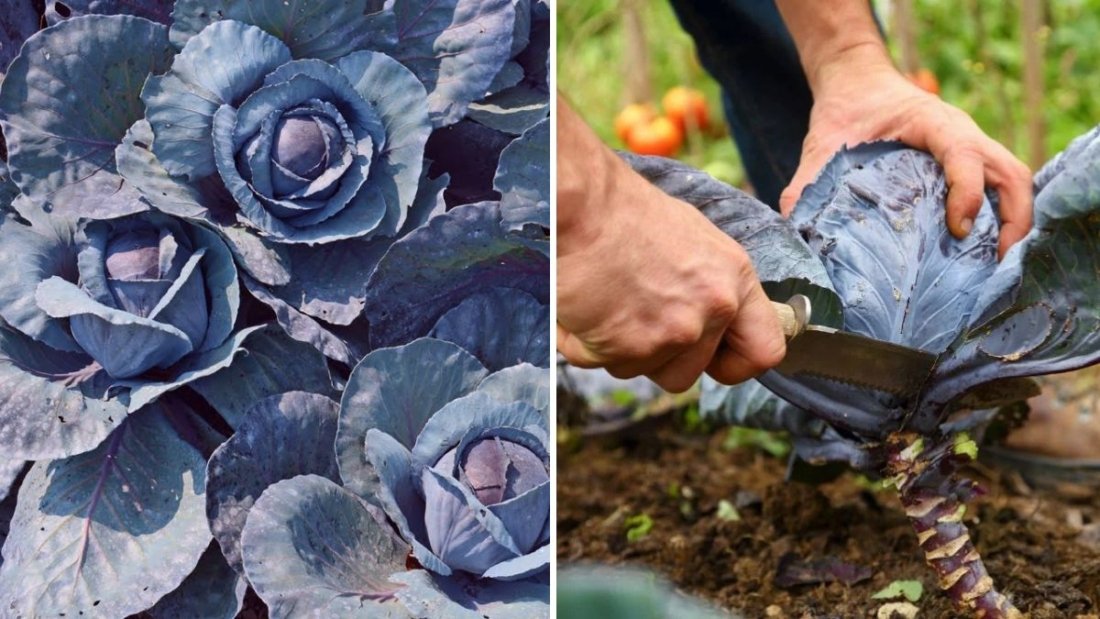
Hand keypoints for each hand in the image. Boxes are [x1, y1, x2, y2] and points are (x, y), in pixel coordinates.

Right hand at [557, 142, 785, 392]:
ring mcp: (671, 333)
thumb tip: (710, 316)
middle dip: (655, 356)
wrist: (580, 205)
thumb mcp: (693, 240)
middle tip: (631, 314)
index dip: (733, 363)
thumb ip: (711, 287)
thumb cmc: (626, 213)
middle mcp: (710, 310)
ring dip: (617, 348)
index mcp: (734, 280)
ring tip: (604, 300)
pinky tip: (581, 303)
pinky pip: (599, 363)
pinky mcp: (627, 347)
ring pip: (641, 371)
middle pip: (687, 374)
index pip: (765, 351)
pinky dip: (582, 342)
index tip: (713, 360)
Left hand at [781, 44, 1032, 257]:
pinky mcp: (971, 161)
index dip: (967, 191)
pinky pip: (1003, 186)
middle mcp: (961, 133)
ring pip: (1015, 179)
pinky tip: (988, 251)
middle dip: (1012, 218)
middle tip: (995, 262)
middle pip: (1010, 171)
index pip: (963, 152)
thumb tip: (794, 226)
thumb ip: (806, 183)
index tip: (958, 228)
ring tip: (999, 264)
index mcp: (930, 122)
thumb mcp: (821, 145)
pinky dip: (1006, 217)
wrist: (857, 86)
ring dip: (1016, 221)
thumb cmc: (844, 115)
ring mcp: (972, 146)